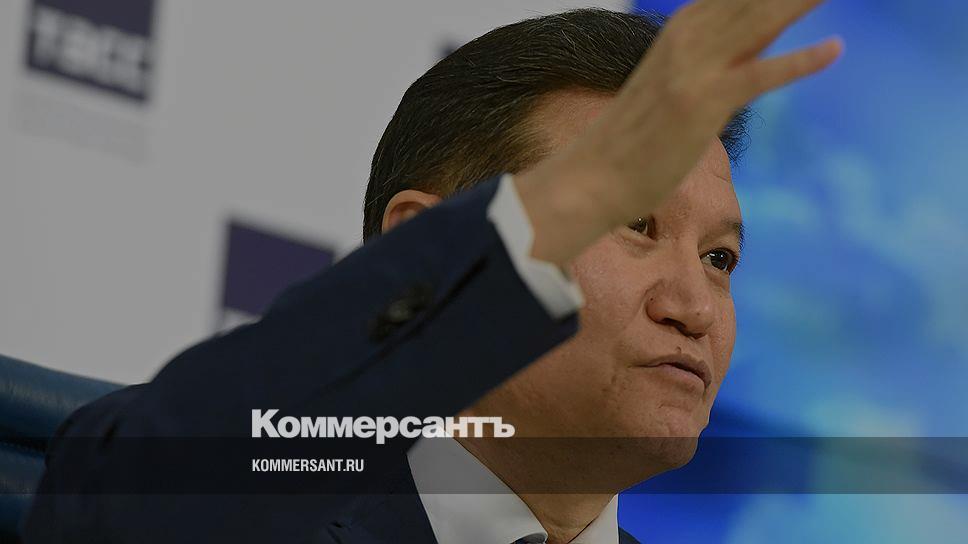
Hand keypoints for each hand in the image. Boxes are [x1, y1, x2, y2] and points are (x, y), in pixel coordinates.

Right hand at [517, 0, 841, 265]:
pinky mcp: (700, 103)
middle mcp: (688, 39)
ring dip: (801, 0)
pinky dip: (798, 62)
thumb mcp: (678, 82)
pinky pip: (757, 76)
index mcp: (683, 29)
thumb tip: (763, 36)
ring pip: (760, 21)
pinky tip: (834, 49)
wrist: (592, 176)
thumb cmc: (634, 137)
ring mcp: (694, 69)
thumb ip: (721, 55)